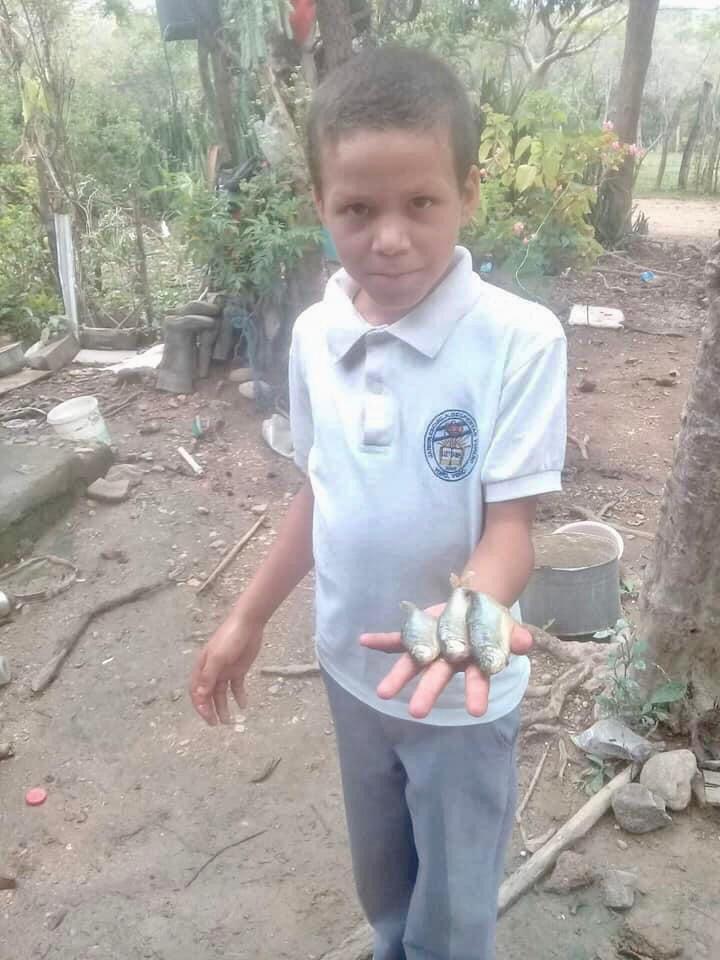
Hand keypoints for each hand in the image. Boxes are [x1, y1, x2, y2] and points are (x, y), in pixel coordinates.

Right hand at [190, 612, 263, 724]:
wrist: (248, 624)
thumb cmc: (229, 637)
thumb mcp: (217, 657)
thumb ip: (208, 676)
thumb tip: (199, 694)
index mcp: (202, 668)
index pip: (197, 691)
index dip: (200, 706)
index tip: (208, 717)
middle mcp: (212, 671)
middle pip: (208, 695)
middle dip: (210, 710)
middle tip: (216, 724)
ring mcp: (225, 671)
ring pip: (221, 694)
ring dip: (223, 707)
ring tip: (228, 721)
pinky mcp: (238, 670)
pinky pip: (236, 687)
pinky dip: (239, 696)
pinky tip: (243, 706)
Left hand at [360, 603, 532, 719]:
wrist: (475, 604)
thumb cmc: (492, 624)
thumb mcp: (507, 628)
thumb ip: (516, 637)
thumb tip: (525, 643)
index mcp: (473, 660)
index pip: (477, 679)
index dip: (476, 693)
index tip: (476, 711)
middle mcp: (448, 660)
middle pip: (438, 677)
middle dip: (428, 693)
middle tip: (417, 713)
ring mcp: (430, 647)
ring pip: (413, 663)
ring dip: (397, 677)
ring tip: (382, 694)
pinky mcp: (417, 633)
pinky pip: (397, 638)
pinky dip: (381, 640)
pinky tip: (364, 641)